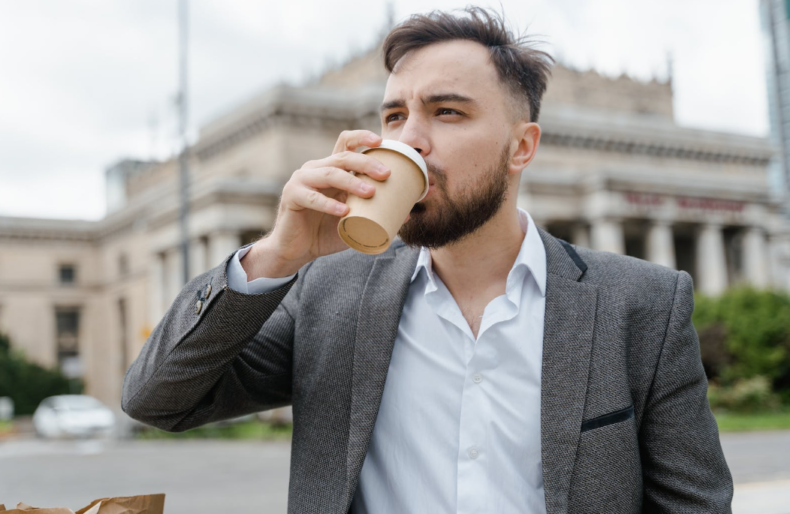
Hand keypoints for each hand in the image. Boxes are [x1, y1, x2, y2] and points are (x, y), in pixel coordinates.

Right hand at [242, 130, 390, 279]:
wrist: (297, 250)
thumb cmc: (326, 232)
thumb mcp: (354, 220)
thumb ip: (375, 214)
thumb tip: (408, 213)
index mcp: (331, 169)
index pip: (345, 143)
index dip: (361, 137)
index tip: (381, 141)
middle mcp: (315, 169)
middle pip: (343, 157)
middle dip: (367, 163)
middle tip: (386, 174)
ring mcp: (301, 180)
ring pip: (330, 173)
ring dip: (352, 181)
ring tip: (370, 193)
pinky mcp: (291, 196)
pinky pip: (311, 197)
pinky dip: (329, 204)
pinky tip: (343, 211)